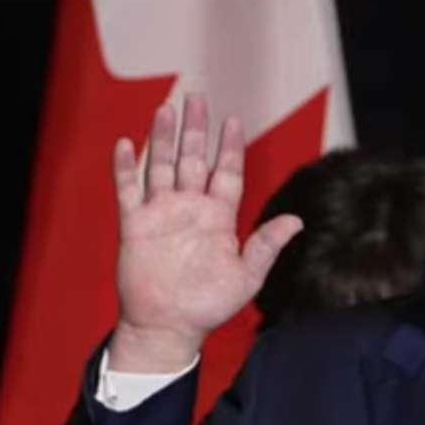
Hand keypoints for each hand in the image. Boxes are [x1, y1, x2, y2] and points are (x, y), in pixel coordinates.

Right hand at [107, 94, 302, 371]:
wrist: (170, 327)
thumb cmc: (210, 306)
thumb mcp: (247, 276)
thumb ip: (267, 245)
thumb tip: (297, 221)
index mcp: (218, 218)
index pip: (226, 172)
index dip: (230, 146)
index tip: (233, 119)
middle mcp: (190, 209)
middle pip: (193, 159)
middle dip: (196, 129)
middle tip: (196, 97)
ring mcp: (162, 215)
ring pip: (162, 166)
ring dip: (163, 139)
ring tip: (165, 109)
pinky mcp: (135, 226)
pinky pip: (129, 190)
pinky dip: (126, 168)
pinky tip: (127, 144)